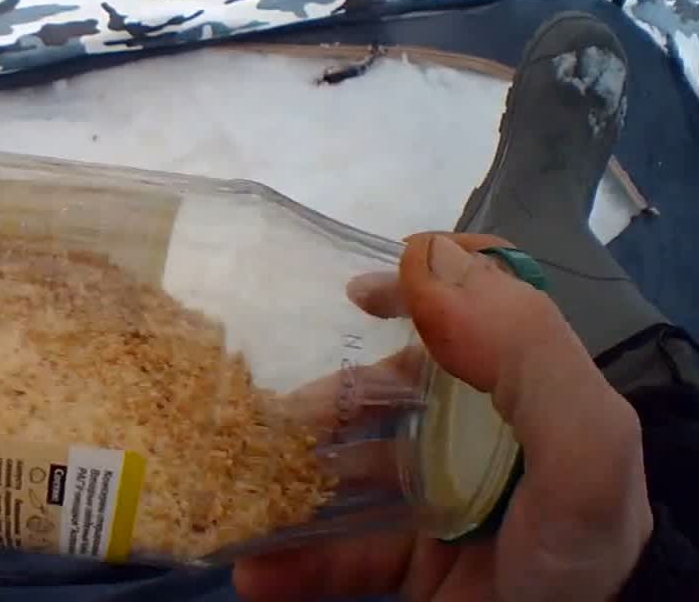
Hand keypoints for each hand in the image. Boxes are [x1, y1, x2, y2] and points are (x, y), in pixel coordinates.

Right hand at [234, 233, 652, 601]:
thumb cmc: (582, 551)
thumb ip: (525, 351)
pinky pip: (339, 552)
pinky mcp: (412, 562)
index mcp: (523, 389)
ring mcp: (440, 501)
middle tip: (274, 422)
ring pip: (347, 468)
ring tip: (245, 493)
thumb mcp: (583, 445)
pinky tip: (256, 572)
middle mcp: (478, 436)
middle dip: (324, 399)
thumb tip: (424, 258)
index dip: (414, 286)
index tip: (351, 296)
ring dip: (289, 478)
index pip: (470, 308)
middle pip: (385, 387)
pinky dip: (292, 563)